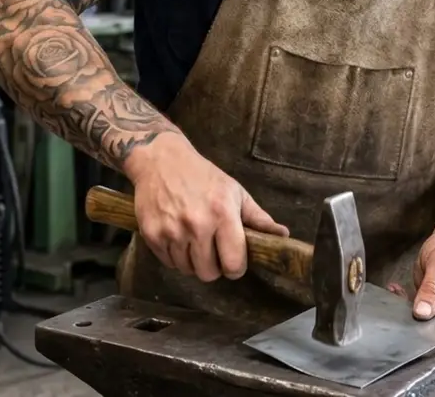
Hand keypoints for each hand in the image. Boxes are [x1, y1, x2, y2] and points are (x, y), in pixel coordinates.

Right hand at [128, 135, 288, 282]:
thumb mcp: (234, 191)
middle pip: (209, 273)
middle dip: (213, 265)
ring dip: (193, 261)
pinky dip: (175, 256)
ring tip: (194, 239)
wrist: (161, 160)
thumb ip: (258, 217)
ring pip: (188, 270)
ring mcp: (172, 232)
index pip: (234, 264)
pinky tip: (178, 236)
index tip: (232, 259)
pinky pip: (169, 263)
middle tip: (212, 247)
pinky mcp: (152, 235)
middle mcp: (197, 225)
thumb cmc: (202, 175)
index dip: (235, 267)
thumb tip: (282, 236)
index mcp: (222, 214)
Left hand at [407, 224, 434, 326]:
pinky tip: (400, 290)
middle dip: (419, 313)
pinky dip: (412, 302)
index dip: (433, 324)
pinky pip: (428, 313)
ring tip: (397, 290)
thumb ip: (432, 288)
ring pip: (432, 322)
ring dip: (413, 307)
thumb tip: (422, 314)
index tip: (412, 314)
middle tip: (398, 295)